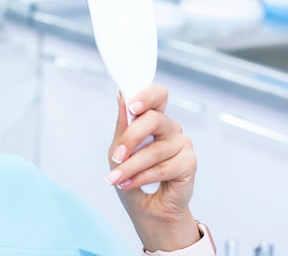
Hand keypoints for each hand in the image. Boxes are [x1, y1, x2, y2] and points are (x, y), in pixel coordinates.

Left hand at [105, 85, 199, 251]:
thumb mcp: (118, 151)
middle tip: (115, 156)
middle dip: (131, 138)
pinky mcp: (190, 163)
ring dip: (130, 167)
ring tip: (115, 178)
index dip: (146, 96)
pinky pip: (164, 167)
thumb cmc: (132, 177)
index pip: (158, 95)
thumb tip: (121, 98)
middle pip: (155, 119)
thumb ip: (122, 126)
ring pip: (155, 150)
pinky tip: (129, 183)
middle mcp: (170, 128)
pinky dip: (142, 177)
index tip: (131, 106)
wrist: (148, 210)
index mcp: (154, 118)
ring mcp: (182, 144)